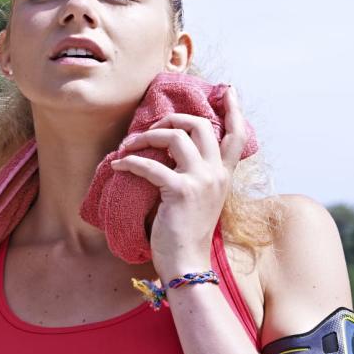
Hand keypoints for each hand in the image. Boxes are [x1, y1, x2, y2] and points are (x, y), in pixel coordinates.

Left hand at [109, 85, 248, 279]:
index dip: (233, 109)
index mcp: (223, 175)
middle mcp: (216, 174)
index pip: (236, 135)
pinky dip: (129, 162)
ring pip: (175, 136)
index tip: (228, 89)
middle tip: (152, 126)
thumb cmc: (188, 234)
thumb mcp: (200, 199)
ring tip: (128, 146)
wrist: (188, 264)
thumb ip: (197, 175)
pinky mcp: (181, 191)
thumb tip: (173, 151)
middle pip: (200, 125)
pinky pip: (150, 165)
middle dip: (172, 118)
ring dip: (146, 136)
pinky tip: (118, 165)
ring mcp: (201, 180)